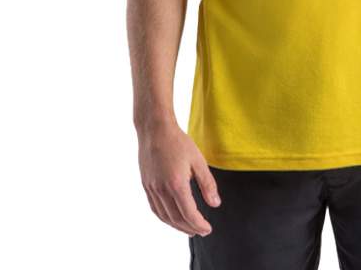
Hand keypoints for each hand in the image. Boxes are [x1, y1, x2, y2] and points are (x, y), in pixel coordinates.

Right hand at [137, 120, 221, 235]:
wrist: (155, 129)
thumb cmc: (178, 142)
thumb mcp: (198, 160)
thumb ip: (207, 184)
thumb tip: (215, 204)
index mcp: (176, 184)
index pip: (189, 214)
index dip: (199, 224)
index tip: (208, 229)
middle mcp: (161, 189)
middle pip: (176, 218)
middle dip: (190, 228)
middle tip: (201, 231)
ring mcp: (151, 188)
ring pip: (164, 216)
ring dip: (177, 226)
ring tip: (188, 228)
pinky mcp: (146, 185)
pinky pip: (155, 208)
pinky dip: (165, 218)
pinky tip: (172, 218)